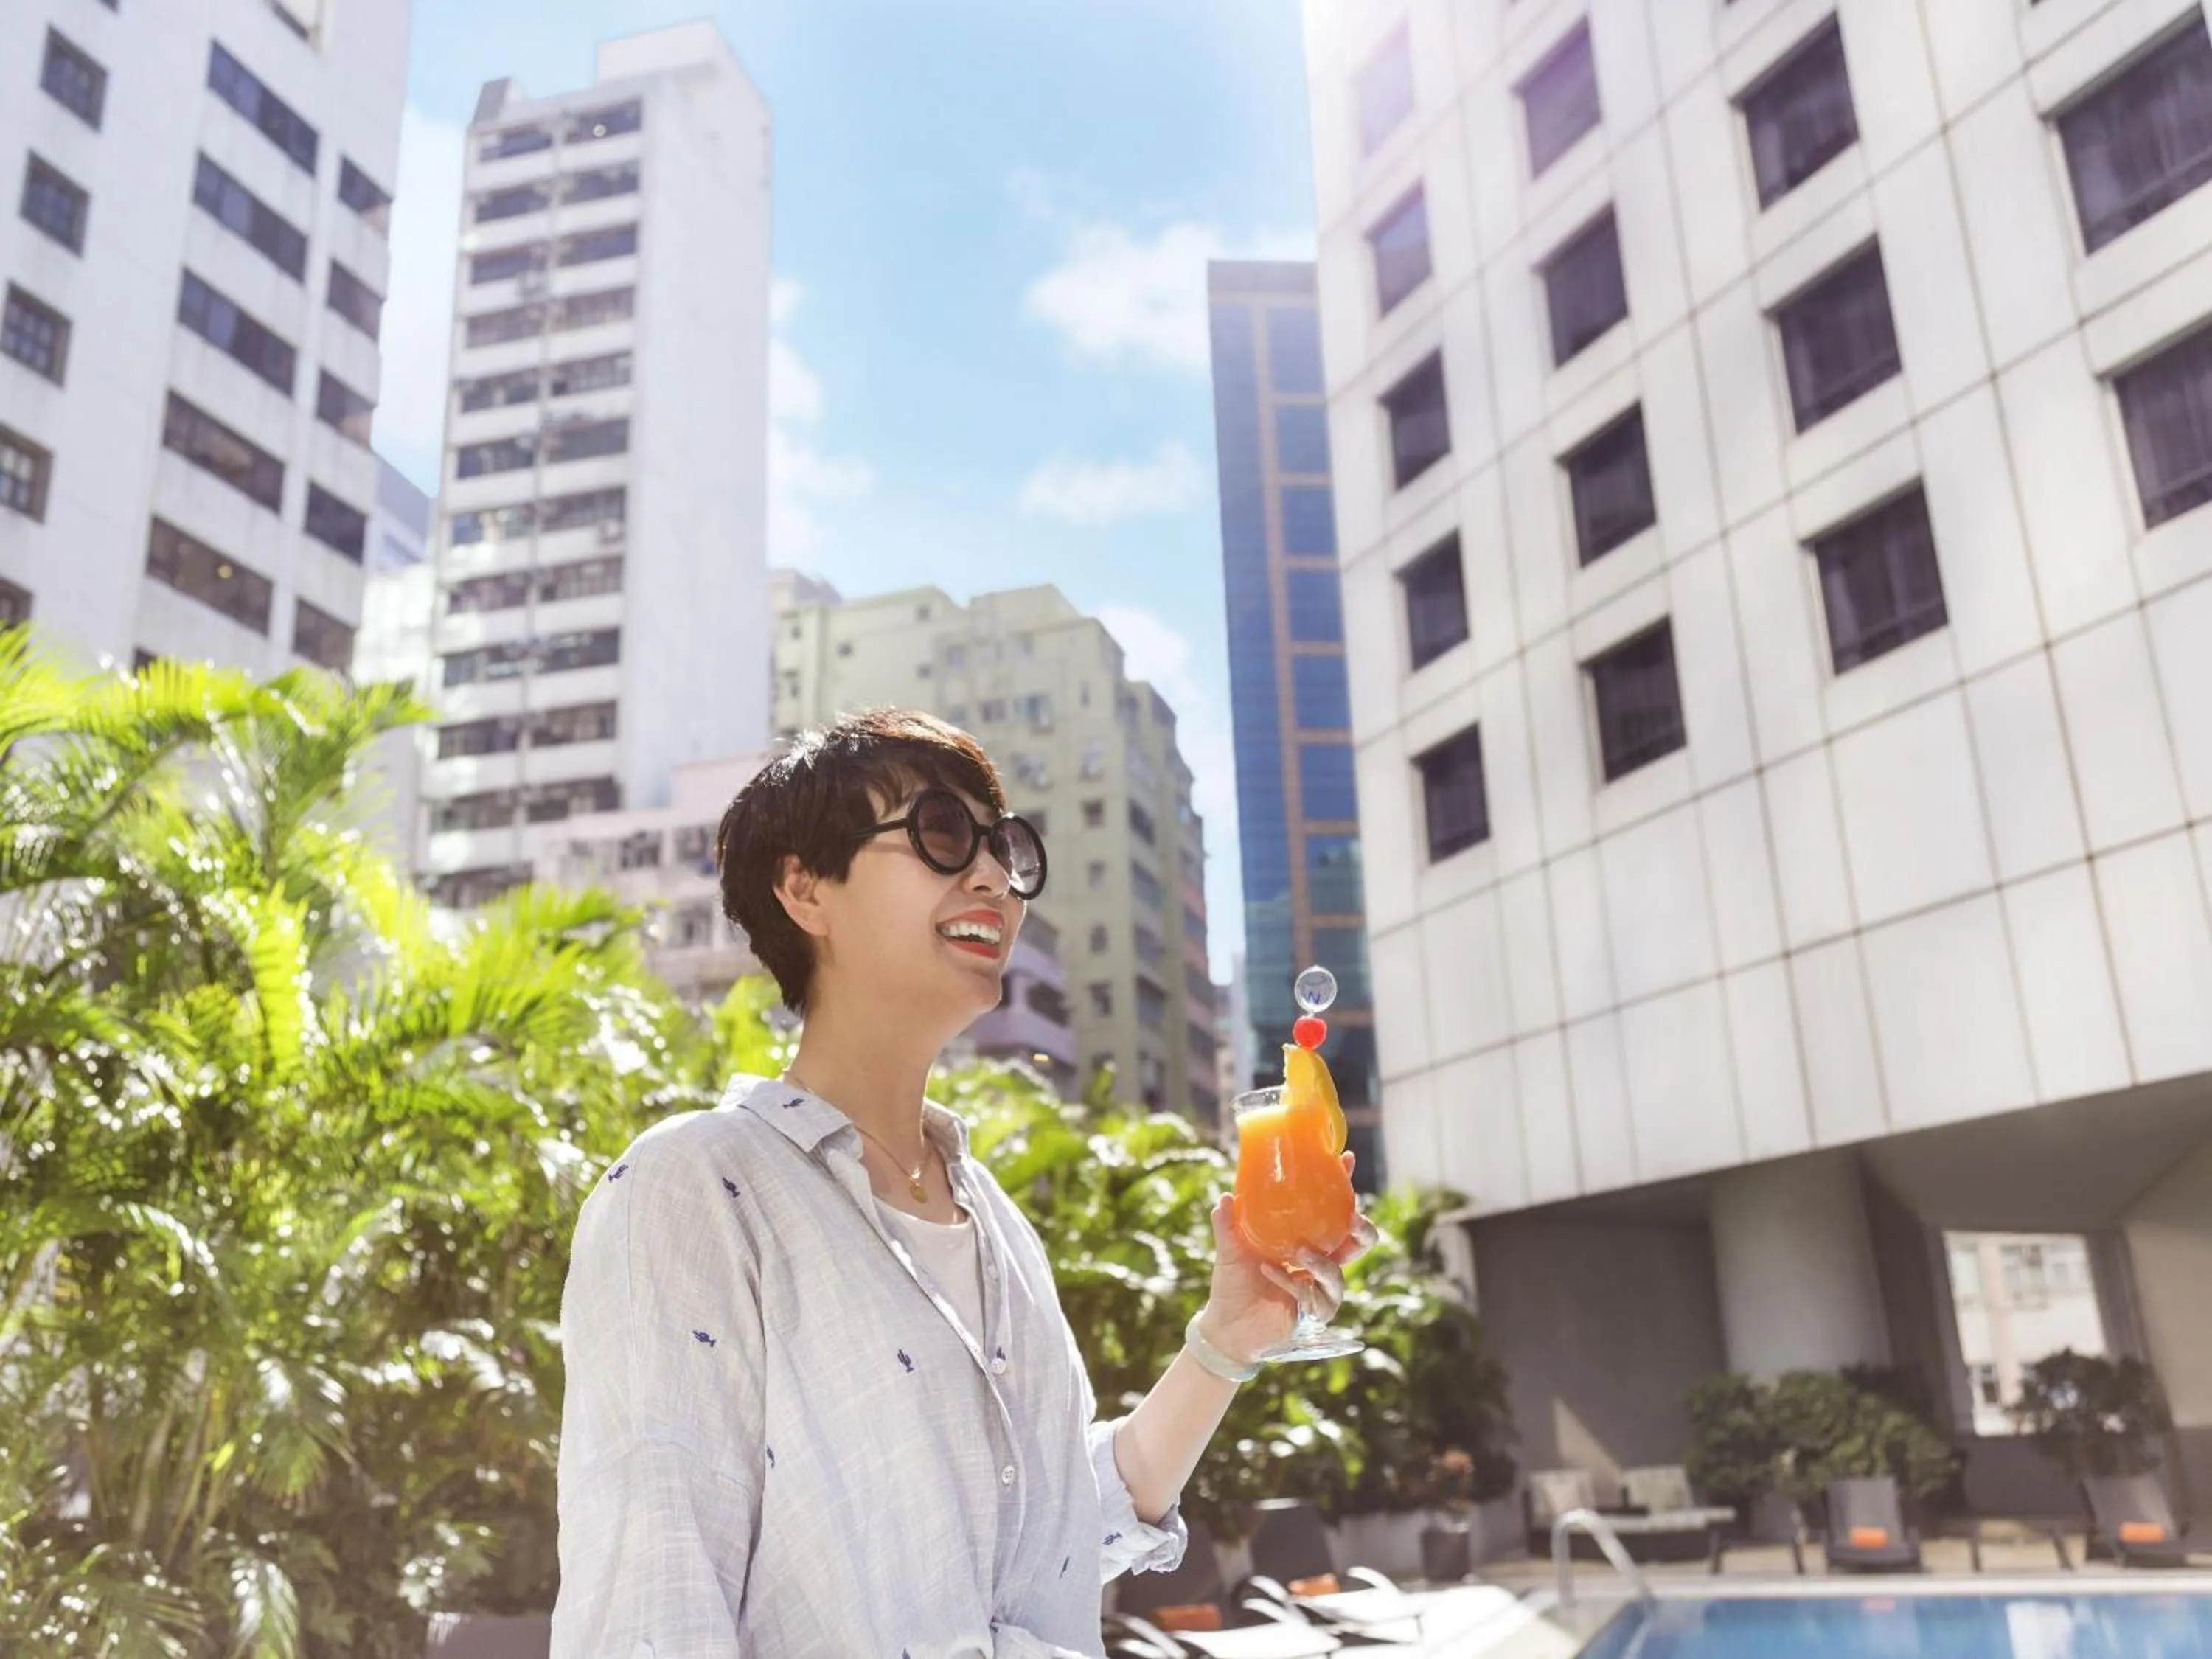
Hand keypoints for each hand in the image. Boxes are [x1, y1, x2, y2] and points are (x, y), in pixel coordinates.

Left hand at [1194, 1152, 1380, 1367]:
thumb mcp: (1229, 1248)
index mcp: (1307, 1240)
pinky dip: (1291, 1282)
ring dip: (1322, 1263)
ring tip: (1301, 1251)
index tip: (1346, 1159)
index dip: (1343, 1186)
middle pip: (1356, 1245)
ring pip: (1338, 1276)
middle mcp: (1318, 1263)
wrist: (1225, 1324)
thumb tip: (1225, 1196)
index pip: (1333, 1211)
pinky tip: (1271, 1272)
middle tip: (1352, 1218)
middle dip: (1362, 1231)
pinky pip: (1312, 1298)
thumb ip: (1228, 1223)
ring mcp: (1318, 1290)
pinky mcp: (1312, 1314)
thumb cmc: (1232, 1282)